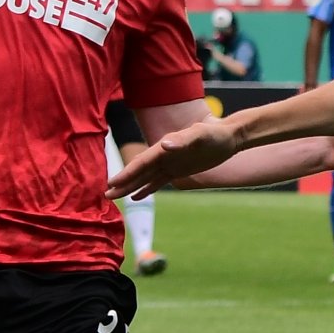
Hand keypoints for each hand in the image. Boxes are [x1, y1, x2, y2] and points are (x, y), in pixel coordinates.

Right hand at [107, 118, 242, 198]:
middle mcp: (163, 155)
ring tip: (114, 197)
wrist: (228, 138)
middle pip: (138, 172)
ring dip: (129, 187)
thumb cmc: (214, 135)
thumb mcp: (200, 136)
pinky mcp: (177, 171)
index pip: (141, 163)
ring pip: (145, 178)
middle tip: (105, 195)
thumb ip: (183, 141)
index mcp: (164, 148)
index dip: (126, 173)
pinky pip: (158, 182)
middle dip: (122, 183)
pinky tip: (136, 197)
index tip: (111, 183)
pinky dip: (146, 189)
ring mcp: (169, 163)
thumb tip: (164, 145)